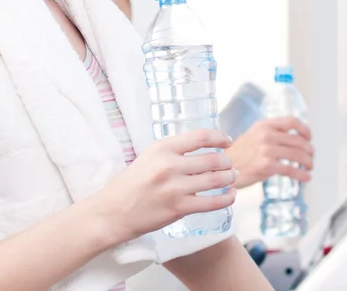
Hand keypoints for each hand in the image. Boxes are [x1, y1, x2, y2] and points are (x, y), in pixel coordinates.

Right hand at [94, 130, 236, 244]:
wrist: (114, 210)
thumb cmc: (131, 183)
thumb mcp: (149, 156)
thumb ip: (173, 151)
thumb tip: (202, 147)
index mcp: (162, 147)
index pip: (200, 136)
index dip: (219, 138)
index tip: (227, 141)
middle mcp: (170, 164)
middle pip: (213, 158)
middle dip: (227, 162)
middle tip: (230, 165)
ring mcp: (175, 187)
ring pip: (216, 180)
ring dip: (230, 178)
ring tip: (232, 177)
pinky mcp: (179, 208)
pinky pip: (212, 202)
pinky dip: (227, 198)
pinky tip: (231, 196)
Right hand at [225, 116, 312, 188]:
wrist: (223, 167)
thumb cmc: (239, 154)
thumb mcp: (253, 135)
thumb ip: (271, 134)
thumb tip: (293, 138)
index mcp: (263, 125)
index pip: (292, 121)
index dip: (305, 130)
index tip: (309, 138)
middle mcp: (266, 135)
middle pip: (298, 140)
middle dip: (309, 150)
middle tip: (310, 157)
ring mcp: (266, 150)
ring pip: (297, 155)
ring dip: (308, 162)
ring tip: (309, 167)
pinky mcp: (266, 166)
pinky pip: (291, 170)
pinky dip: (302, 175)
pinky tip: (305, 178)